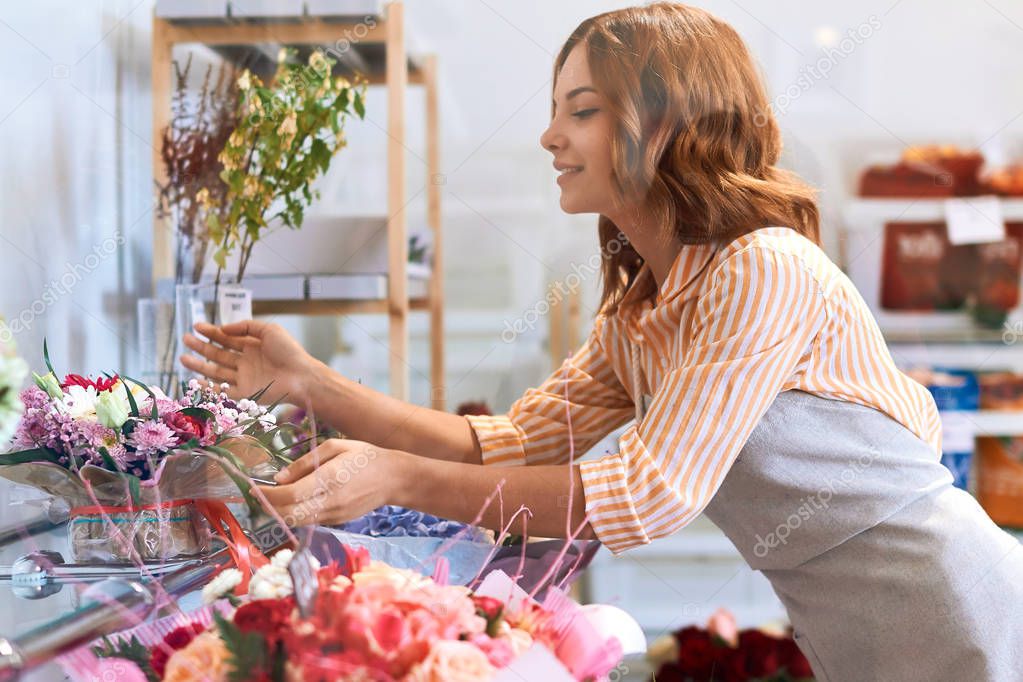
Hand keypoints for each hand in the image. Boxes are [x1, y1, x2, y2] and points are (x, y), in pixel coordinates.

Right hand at [180, 320, 316, 403]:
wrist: (301, 376)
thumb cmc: (289, 352)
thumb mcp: (269, 330)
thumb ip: (246, 326)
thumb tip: (223, 328)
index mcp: (252, 346)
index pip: (227, 338)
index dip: (211, 332)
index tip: (196, 326)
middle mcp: (246, 362)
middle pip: (218, 354)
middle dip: (201, 347)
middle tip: (185, 339)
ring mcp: (244, 378)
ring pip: (217, 371)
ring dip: (199, 365)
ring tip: (182, 358)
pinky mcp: (245, 393)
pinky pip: (223, 391)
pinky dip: (208, 386)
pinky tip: (194, 380)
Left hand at [257, 439, 404, 526]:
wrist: (394, 478)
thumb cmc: (365, 456)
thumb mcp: (335, 447)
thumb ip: (305, 463)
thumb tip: (279, 478)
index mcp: (330, 479)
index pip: (290, 496)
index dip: (267, 495)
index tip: (254, 488)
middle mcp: (331, 501)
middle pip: (289, 514)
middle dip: (268, 507)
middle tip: (257, 495)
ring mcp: (335, 515)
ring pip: (298, 521)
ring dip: (280, 513)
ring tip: (271, 499)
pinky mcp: (338, 521)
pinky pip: (310, 521)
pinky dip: (296, 514)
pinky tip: (293, 502)